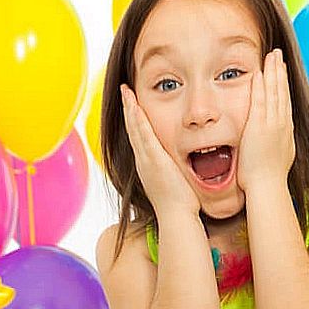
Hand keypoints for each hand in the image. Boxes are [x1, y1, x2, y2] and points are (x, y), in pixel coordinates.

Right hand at [121, 85, 199, 216]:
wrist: (177, 217)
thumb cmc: (181, 204)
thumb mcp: (175, 182)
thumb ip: (176, 171)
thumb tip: (185, 164)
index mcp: (148, 164)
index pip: (139, 136)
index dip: (134, 119)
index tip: (133, 102)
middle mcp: (143, 160)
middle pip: (132, 129)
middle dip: (128, 108)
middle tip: (124, 90)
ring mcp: (146, 160)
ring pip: (135, 129)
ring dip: (130, 108)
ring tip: (126, 91)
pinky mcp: (154, 160)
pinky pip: (143, 136)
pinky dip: (138, 120)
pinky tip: (135, 106)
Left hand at [236, 49, 294, 194]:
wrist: (267, 187)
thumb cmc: (268, 179)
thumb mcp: (278, 158)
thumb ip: (276, 146)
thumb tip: (275, 144)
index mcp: (286, 131)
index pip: (285, 102)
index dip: (284, 84)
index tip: (281, 71)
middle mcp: (282, 124)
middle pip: (283, 92)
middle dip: (280, 72)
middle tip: (278, 55)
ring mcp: (272, 124)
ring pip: (274, 92)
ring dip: (272, 72)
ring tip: (271, 56)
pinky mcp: (260, 126)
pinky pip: (260, 101)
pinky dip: (261, 86)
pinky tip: (259, 72)